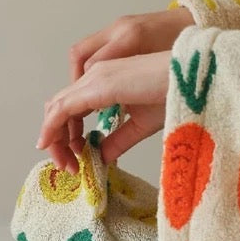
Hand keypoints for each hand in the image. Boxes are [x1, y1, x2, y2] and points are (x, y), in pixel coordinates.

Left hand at [38, 9, 193, 171]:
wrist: (190, 79)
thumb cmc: (173, 94)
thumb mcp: (140, 125)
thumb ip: (117, 140)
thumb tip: (101, 157)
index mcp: (104, 81)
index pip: (72, 107)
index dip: (67, 135)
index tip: (75, 159)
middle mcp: (95, 75)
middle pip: (59, 107)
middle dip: (57, 138)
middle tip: (64, 165)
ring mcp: (94, 78)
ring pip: (57, 108)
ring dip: (54, 138)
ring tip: (62, 163)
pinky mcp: (96, 85)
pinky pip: (63, 109)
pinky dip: (52, 128)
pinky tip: (50, 144)